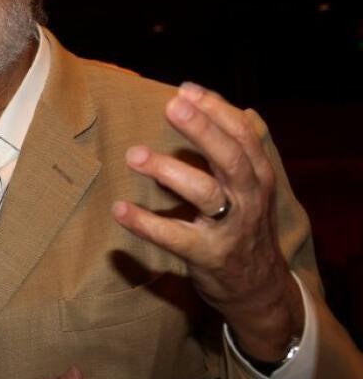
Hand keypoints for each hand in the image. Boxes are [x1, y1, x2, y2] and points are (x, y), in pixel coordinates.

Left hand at [113, 82, 301, 360]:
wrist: (259, 288)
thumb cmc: (243, 225)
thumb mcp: (247, 188)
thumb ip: (226, 151)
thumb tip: (194, 101)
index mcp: (258, 177)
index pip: (243, 135)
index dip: (216, 110)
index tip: (184, 90)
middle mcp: (249, 199)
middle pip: (230, 157)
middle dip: (202, 129)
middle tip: (170, 106)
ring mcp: (230, 229)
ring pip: (205, 194)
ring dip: (168, 171)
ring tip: (134, 155)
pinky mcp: (208, 256)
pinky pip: (174, 237)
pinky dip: (146, 223)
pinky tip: (120, 210)